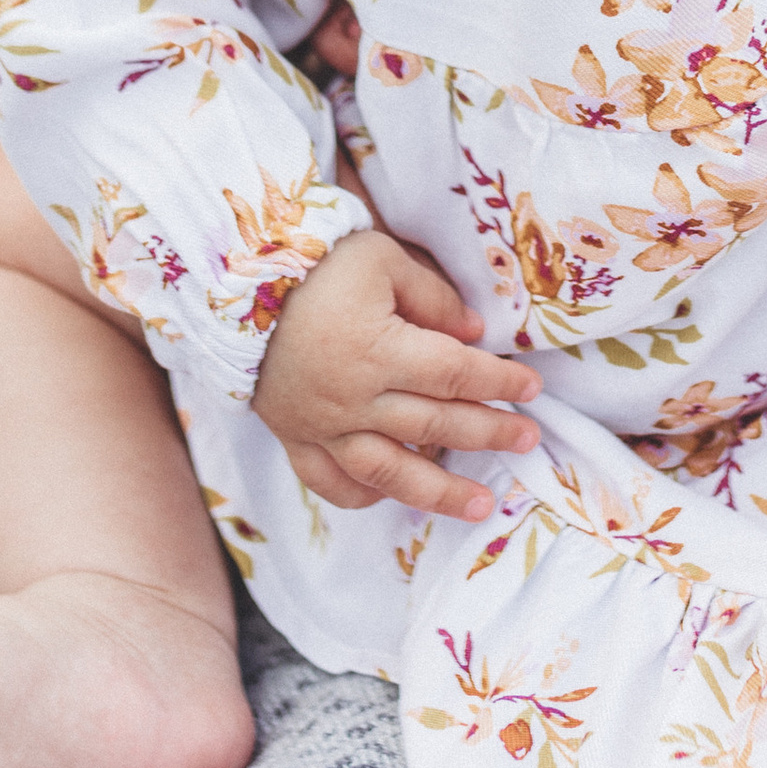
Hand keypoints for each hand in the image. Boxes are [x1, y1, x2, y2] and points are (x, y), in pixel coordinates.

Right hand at [253, 231, 539, 521]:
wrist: (234, 281)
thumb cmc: (317, 264)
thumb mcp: (383, 260)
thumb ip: (433, 299)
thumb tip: (473, 334)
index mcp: (380, 351)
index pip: (456, 375)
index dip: (500, 382)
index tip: (532, 387)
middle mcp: (354, 398)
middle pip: (435, 426)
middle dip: (489, 433)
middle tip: (529, 440)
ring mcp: (322, 425)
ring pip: (389, 472)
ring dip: (440, 494)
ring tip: (482, 507)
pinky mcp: (293, 436)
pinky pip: (329, 482)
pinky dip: (362, 495)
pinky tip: (391, 498)